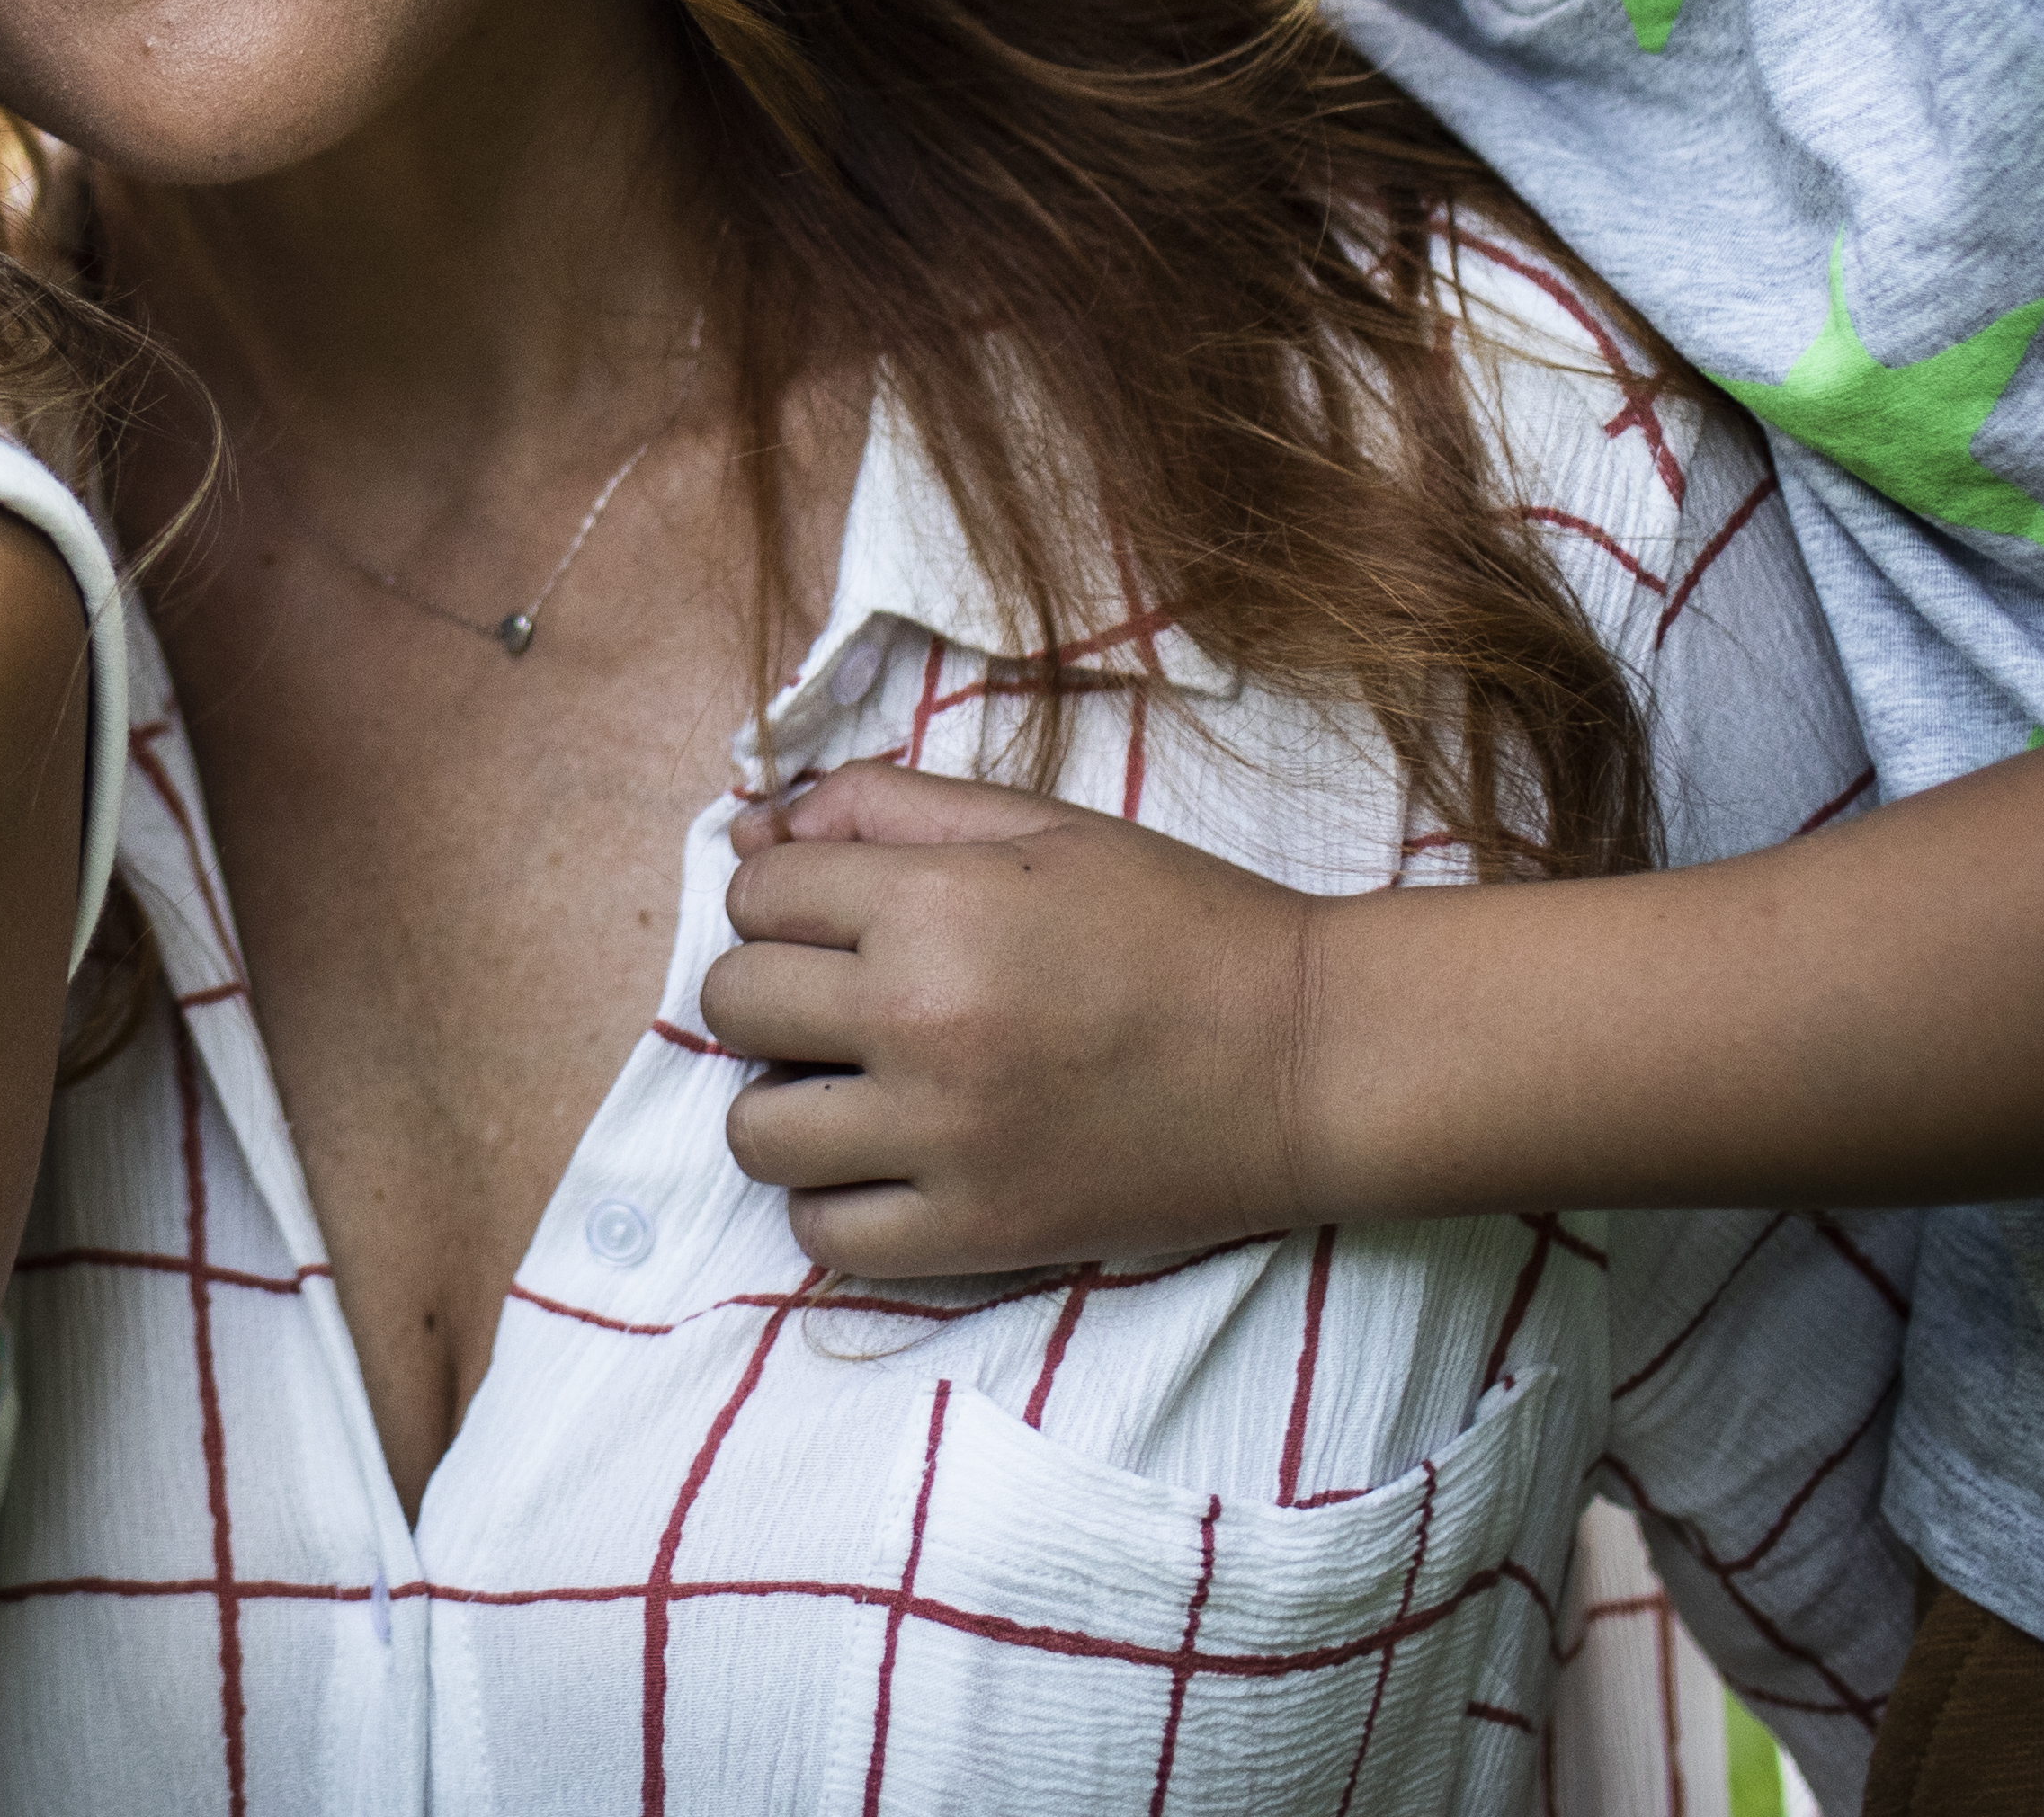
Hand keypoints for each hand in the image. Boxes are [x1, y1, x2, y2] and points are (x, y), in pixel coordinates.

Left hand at [703, 759, 1337, 1276]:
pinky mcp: (979, 1234)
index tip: (838, 913)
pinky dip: (830, 1201)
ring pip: (756, 1133)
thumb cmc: (1177, 923)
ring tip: (850, 1085)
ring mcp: (947, 1140)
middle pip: (737, 1006)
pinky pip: (822, 1235)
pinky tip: (881, 1162)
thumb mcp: (1038, 826)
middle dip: (770, 988)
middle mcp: (924, 1021)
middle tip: (839, 996)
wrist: (1306, 1056)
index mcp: (937, 905)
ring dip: (783, 1102)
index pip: (758, 892)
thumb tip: (753, 831)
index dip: (785, 894)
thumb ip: (885, 807)